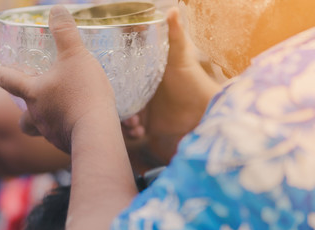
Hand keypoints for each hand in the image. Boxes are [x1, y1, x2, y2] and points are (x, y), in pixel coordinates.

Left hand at [0, 5, 115, 151]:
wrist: (96, 130)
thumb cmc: (83, 92)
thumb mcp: (76, 56)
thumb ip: (65, 32)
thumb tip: (57, 9)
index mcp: (33, 93)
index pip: (6, 80)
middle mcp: (37, 115)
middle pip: (22, 118)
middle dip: (24, 111)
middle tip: (36, 102)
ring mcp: (51, 132)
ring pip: (41, 129)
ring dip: (48, 120)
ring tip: (63, 112)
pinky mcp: (66, 143)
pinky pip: (61, 136)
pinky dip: (66, 129)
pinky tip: (79, 123)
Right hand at [123, 8, 220, 162]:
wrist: (204, 111)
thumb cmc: (193, 81)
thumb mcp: (181, 56)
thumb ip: (175, 35)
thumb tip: (172, 9)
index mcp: (145, 74)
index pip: (123, 74)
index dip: (114, 81)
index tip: (110, 84)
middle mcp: (141, 90)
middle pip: (119, 96)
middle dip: (117, 104)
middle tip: (122, 109)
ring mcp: (144, 107)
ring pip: (123, 113)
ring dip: (124, 120)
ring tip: (133, 124)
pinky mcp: (149, 123)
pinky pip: (133, 129)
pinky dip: (133, 132)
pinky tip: (140, 132)